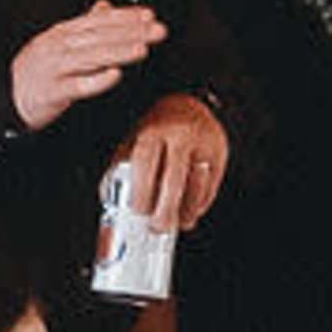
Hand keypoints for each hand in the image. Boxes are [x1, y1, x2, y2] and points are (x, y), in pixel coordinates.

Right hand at [9, 0, 167, 131]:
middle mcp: (59, 46)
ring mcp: (54, 68)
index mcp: (63, 33)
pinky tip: (114, 76)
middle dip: (131, 33)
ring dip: (118, 52)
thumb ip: (85, 25)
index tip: (149, 16)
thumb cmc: (38, 71)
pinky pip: (76, 85)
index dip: (125, 17)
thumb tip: (105, 6)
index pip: (98, 20)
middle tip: (157, 31)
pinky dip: (96, 80)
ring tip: (142, 49)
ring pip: (90, 57)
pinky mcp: (52, 91)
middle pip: (99, 36)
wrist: (6, 97)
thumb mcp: (59, 42)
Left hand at [116, 93, 228, 228]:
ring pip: (197, 188)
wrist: (192, 105)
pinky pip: (211, 188)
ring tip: (176, 223)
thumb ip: (123, 165)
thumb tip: (110, 197)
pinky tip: (190, 211)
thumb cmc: (159, 128)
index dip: (141, 191)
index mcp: (154, 131)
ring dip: (186, 212)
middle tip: (157, 226)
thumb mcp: (135, 138)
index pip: (146, 163)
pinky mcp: (221, 156)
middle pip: (174, 181)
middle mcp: (181, 137)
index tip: (138, 209)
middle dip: (165, 210)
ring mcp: (204, 146)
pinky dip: (200, 205)